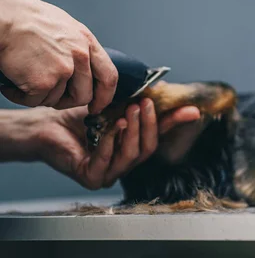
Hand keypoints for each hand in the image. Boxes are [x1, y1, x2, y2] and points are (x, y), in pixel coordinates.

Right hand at [0, 0, 116, 112]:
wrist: (3, 18)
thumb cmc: (27, 21)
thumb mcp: (65, 28)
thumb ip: (79, 48)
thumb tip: (86, 70)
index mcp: (87, 42)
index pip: (109, 77)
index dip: (104, 96)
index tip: (96, 106)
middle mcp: (80, 56)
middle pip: (84, 95)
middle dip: (66, 102)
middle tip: (47, 95)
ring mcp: (64, 69)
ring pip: (57, 100)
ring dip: (40, 96)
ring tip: (23, 79)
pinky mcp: (44, 81)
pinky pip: (36, 101)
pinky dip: (21, 97)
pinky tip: (12, 84)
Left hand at [31, 100, 199, 188]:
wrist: (47, 125)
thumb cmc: (80, 118)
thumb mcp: (118, 106)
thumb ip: (145, 106)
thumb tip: (174, 95)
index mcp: (131, 150)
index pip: (158, 138)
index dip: (172, 124)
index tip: (189, 110)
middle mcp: (122, 165)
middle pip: (146, 150)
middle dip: (149, 125)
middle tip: (145, 103)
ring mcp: (108, 174)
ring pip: (130, 156)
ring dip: (132, 132)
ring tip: (129, 110)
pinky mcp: (90, 178)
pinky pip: (106, 160)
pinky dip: (110, 141)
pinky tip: (111, 125)